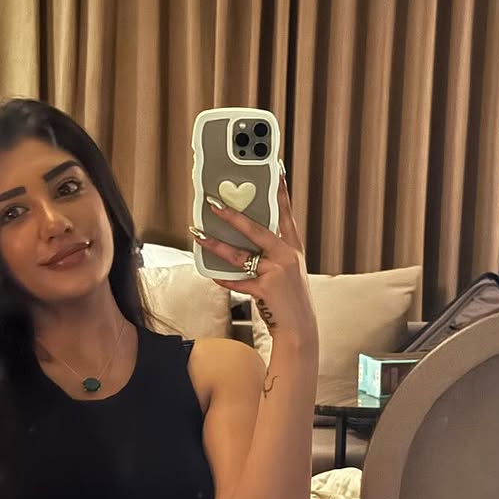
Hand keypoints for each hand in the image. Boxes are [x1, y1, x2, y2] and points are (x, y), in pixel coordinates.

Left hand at [193, 171, 316, 345]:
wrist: (300, 329)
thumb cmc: (289, 299)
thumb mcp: (287, 271)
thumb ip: (270, 254)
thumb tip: (242, 241)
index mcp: (293, 248)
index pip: (285, 214)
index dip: (279, 192)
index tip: (274, 170)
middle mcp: (287, 256)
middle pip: (256, 229)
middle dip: (233, 215)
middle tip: (213, 203)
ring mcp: (277, 272)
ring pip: (240, 255)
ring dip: (216, 244)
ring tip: (199, 234)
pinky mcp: (265, 289)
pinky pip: (237, 281)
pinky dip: (223, 279)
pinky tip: (211, 274)